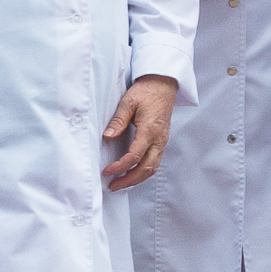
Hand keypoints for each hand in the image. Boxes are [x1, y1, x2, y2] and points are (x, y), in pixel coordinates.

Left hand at [101, 74, 178, 190]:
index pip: (135, 156)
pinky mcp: (161, 141)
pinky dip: (144, 171)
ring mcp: (162, 141)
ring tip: (121, 184)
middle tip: (113, 186)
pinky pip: (155, 161)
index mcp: (150, 130)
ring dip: (137, 178)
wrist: (163, 85)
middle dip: (130, 180)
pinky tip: (132, 173)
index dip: (120, 166)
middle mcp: (159, 139)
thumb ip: (118, 121)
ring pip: (153, 167)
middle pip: (147, 168)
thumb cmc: (146, 92)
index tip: (107, 171)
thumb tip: (107, 137)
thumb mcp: (128, 103)